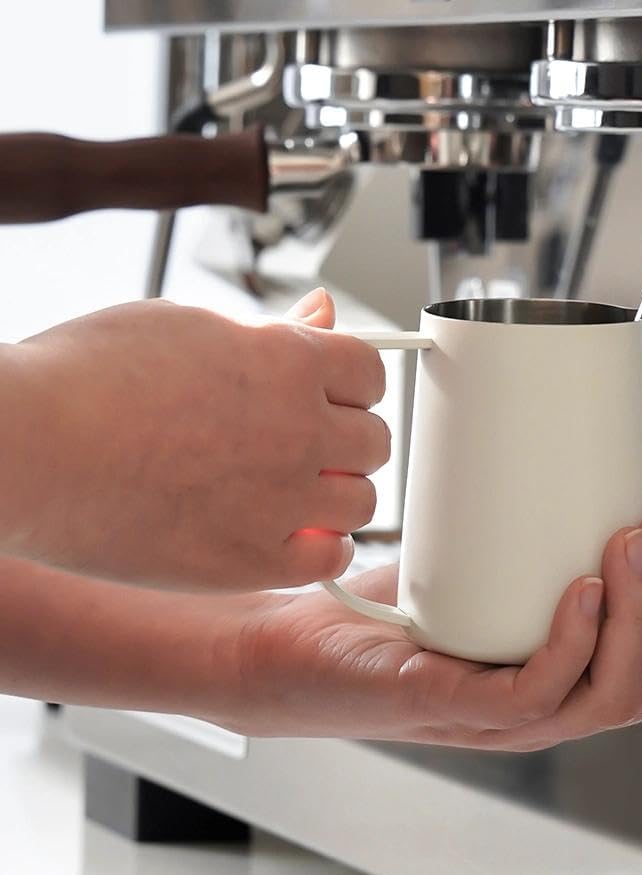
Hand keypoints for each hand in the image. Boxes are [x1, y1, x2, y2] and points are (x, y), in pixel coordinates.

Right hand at [2, 288, 388, 590]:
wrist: (26, 447)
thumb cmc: (85, 378)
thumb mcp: (186, 326)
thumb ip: (271, 331)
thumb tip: (322, 314)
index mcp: (288, 361)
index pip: (372, 372)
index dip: (353, 383)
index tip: (335, 395)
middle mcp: (300, 430)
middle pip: (375, 441)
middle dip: (348, 439)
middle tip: (308, 444)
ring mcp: (283, 498)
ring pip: (363, 502)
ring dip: (338, 494)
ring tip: (293, 490)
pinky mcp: (254, 559)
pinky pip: (330, 558)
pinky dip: (320, 547)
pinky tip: (290, 534)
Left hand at [227, 512, 641, 748]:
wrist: (291, 641)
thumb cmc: (385, 607)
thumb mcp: (474, 559)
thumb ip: (516, 513)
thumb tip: (538, 422)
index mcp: (564, 677)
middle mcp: (548, 706)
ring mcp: (503, 719)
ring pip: (614, 692)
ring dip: (639, 614)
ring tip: (628, 543)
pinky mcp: (454, 708)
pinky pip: (539, 696)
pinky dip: (574, 641)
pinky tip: (580, 588)